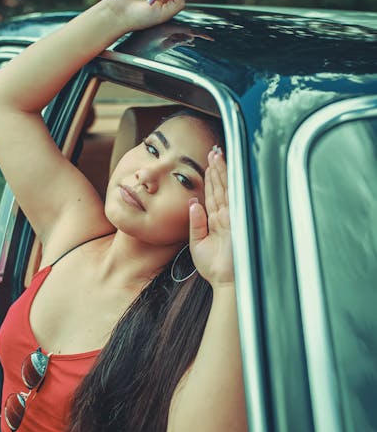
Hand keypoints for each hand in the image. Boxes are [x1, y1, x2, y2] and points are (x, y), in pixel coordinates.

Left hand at [188, 147, 234, 286]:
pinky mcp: (237, 218)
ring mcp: (232, 215)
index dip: (210, 180)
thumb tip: (193, 203)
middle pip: (220, 187)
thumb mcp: (197, 243)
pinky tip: (226, 169)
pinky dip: (229, 182)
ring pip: (226, 187)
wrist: (227, 280)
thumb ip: (196, 223)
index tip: (208, 164)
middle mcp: (226, 216)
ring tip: (217, 154)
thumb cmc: (214, 267)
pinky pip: (231, 195)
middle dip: (216, 169)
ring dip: (221, 170)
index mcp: (217, 221)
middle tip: (213, 151)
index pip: (213, 196)